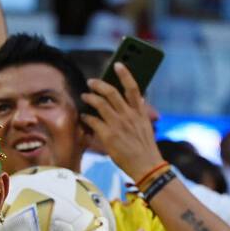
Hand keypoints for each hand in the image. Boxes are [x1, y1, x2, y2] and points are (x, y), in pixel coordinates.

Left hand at [79, 63, 161, 180]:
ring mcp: (118, 125)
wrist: (146, 166)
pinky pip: (93, 121)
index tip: (118, 64)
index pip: (133, 87)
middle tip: (91, 82)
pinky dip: (86, 116)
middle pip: (111, 92)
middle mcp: (129, 115)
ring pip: (99, 103)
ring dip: (89, 97)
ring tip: (85, 96)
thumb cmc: (145, 148)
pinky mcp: (108, 135)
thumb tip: (137, 100)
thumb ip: (139, 113)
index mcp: (139, 112)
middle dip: (98, 84)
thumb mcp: (145, 126)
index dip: (124, 73)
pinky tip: (83, 116)